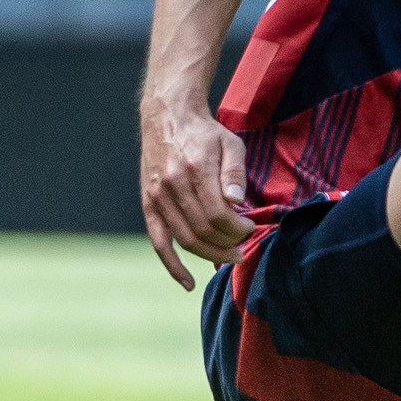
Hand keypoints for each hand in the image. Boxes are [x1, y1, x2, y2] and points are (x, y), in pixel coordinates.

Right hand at [139, 102, 250, 289]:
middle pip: (203, 230)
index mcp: (195, 169)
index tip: (251, 228)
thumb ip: (235, 174)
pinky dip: (173, 265)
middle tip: (244, 246)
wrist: (168, 117)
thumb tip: (237, 204)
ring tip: (229, 258)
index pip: (219, 214)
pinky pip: (159, 242)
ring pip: (185, 239)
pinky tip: (188, 283)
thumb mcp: (231, 144)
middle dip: (228, 244)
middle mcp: (172, 185)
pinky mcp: (149, 204)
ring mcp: (158, 196)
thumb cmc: (205, 133)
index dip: (238, 229)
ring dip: (210, 255)